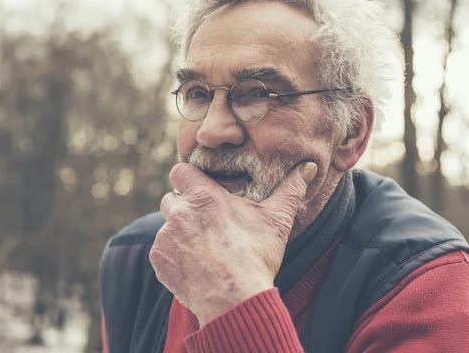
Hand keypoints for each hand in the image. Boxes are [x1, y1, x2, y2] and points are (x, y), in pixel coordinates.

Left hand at [149, 161, 316, 325]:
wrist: (235, 300)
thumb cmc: (256, 256)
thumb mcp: (277, 220)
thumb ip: (291, 189)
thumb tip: (309, 167)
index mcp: (204, 196)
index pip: (180, 171)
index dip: (188, 177)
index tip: (200, 188)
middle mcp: (179, 213)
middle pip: (171, 199)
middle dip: (185, 208)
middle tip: (206, 223)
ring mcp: (166, 237)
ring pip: (167, 227)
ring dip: (180, 234)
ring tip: (204, 250)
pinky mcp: (159, 260)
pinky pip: (162, 251)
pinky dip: (174, 256)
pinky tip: (195, 265)